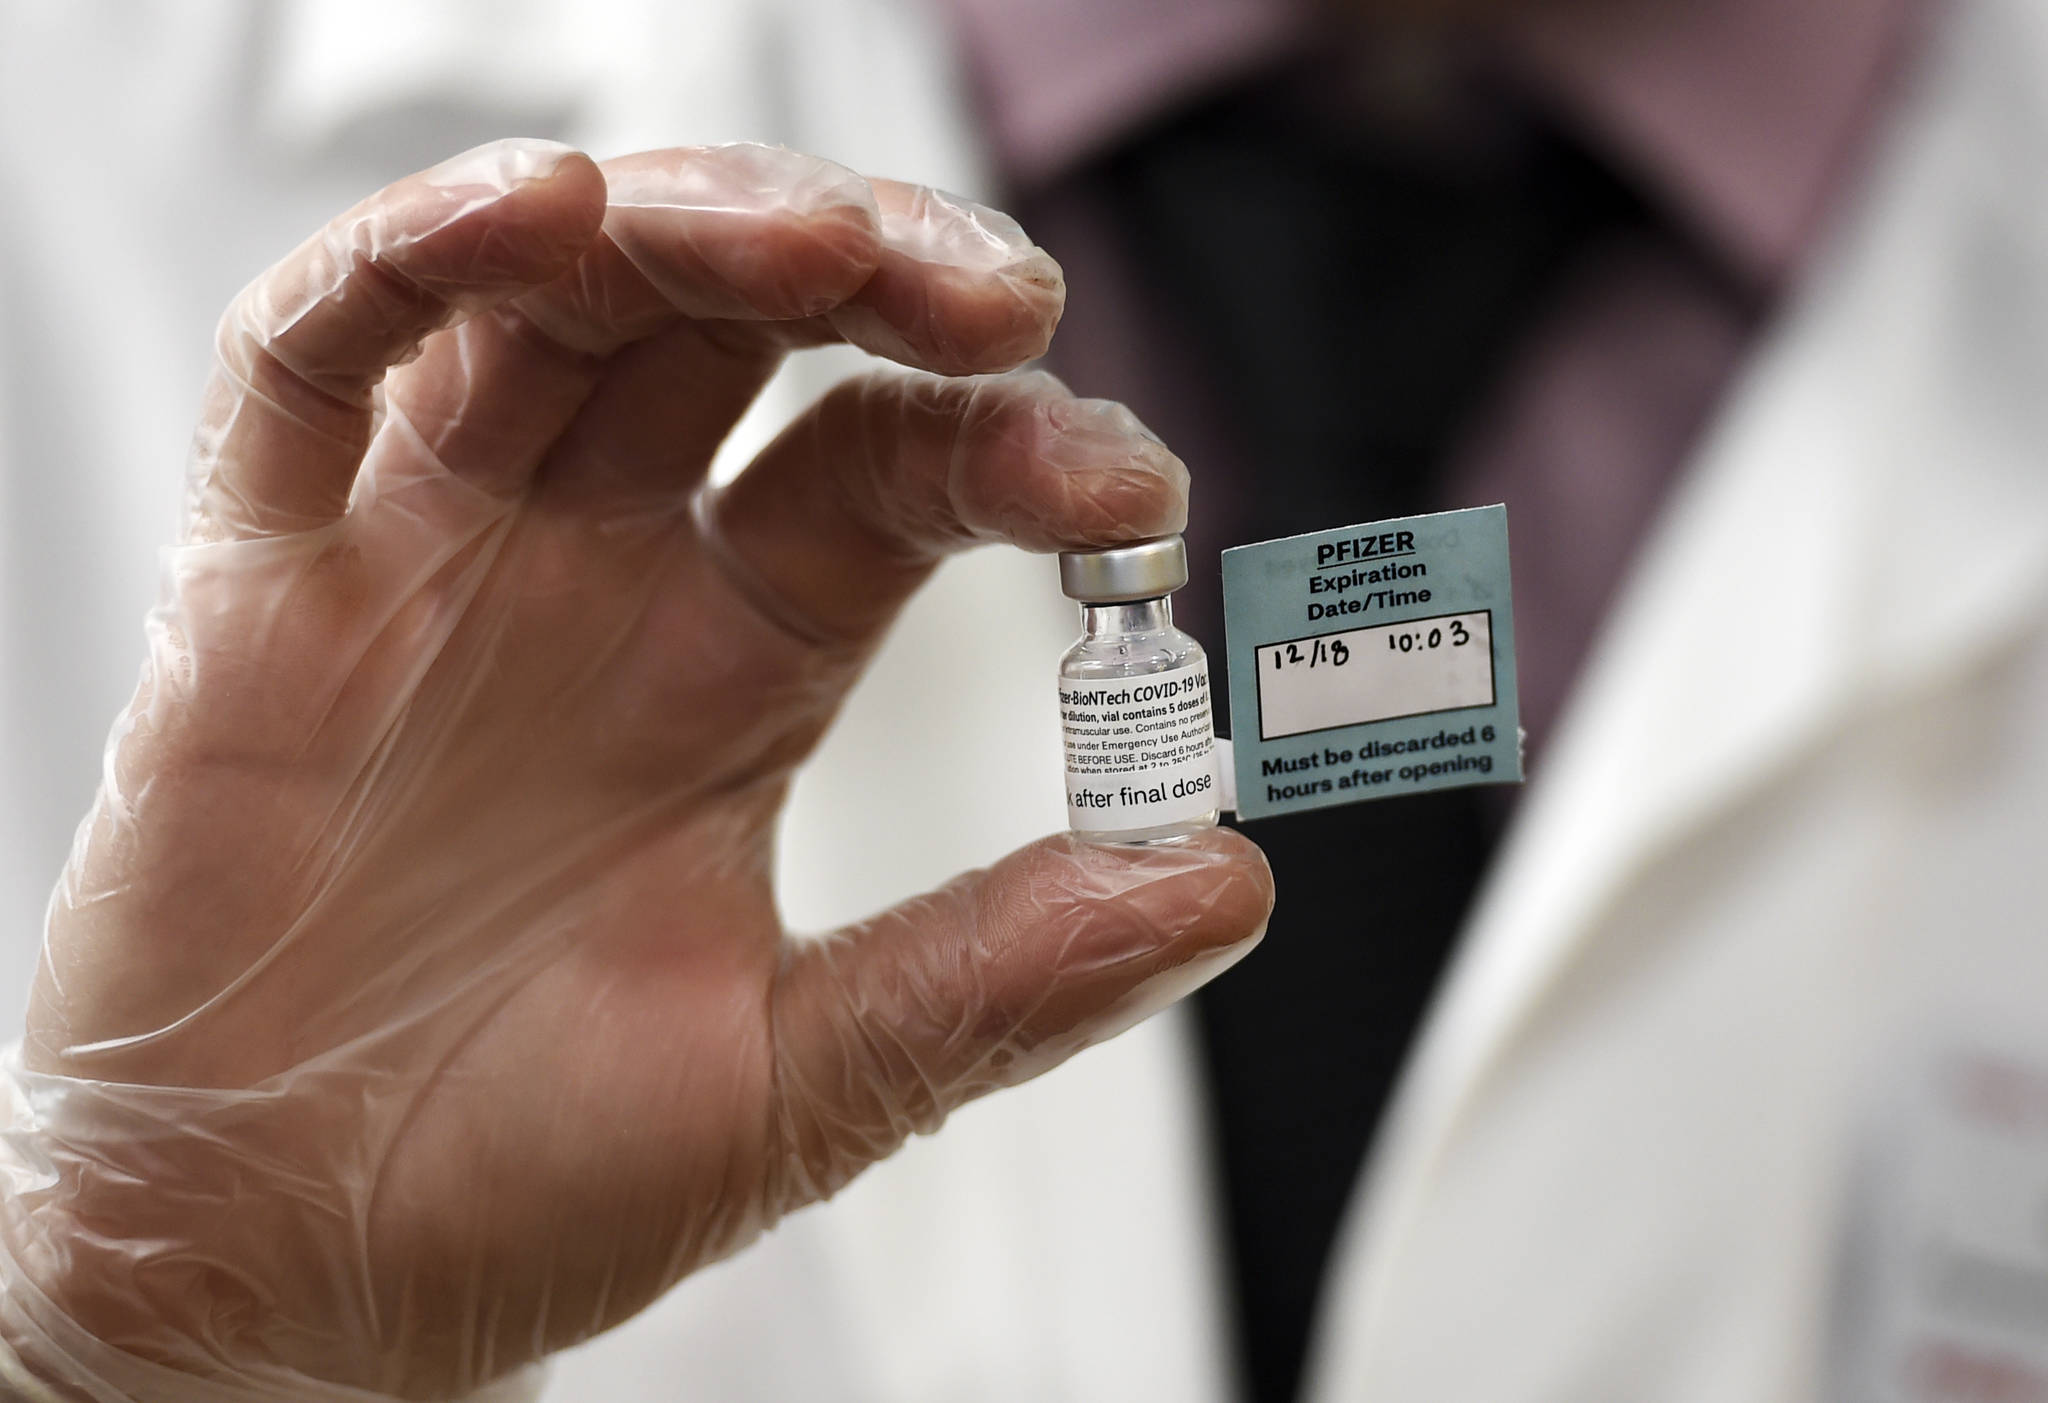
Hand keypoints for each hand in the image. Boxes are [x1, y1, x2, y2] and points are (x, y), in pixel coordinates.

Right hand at [0, 141, 1271, 1399]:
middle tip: (996, 299)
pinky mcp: (267, 582)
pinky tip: (534, 218)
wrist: (275, 1280)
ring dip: (685, 229)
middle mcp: (602, 578)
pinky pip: (315, 363)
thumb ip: (998, 973)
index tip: (1130, 490)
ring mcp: (434, 558)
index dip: (1013, 449)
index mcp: (738, 666)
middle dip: (875, 277)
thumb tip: (1225, 882)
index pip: (893, 470)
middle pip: (746, 335)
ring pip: (559, 300)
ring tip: (804, 242)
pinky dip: (412, 265)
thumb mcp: (796, 1079)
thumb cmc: (513, 1182)